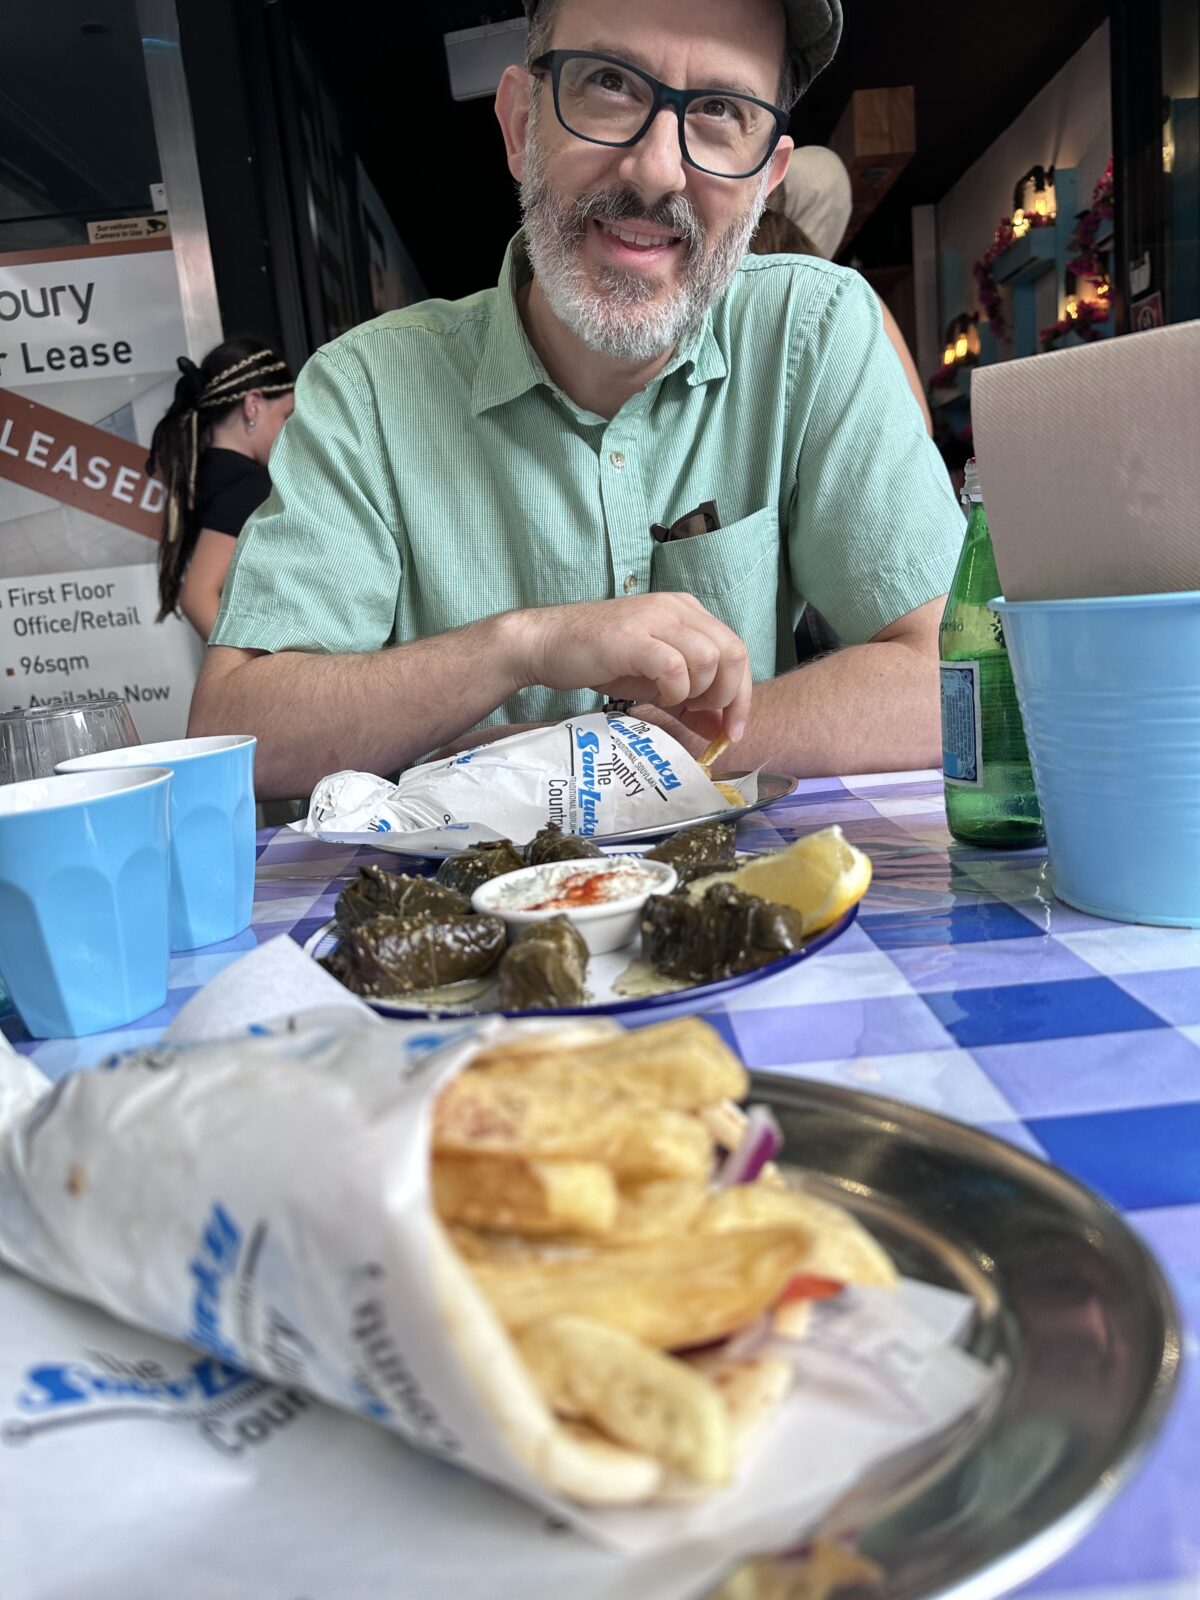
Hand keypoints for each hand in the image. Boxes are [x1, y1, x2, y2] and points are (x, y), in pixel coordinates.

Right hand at [507, 594, 751, 740]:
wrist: (547, 644)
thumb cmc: (600, 660)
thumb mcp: (654, 684)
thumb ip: (689, 705)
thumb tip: (721, 732)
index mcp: (688, 612)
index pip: (736, 651)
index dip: (742, 696)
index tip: (734, 731)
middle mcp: (677, 608)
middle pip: (732, 652)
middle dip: (727, 696)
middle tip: (701, 716)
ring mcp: (655, 618)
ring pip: (709, 658)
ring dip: (699, 692)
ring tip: (674, 702)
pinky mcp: (632, 636)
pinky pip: (674, 665)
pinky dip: (674, 690)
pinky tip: (657, 697)